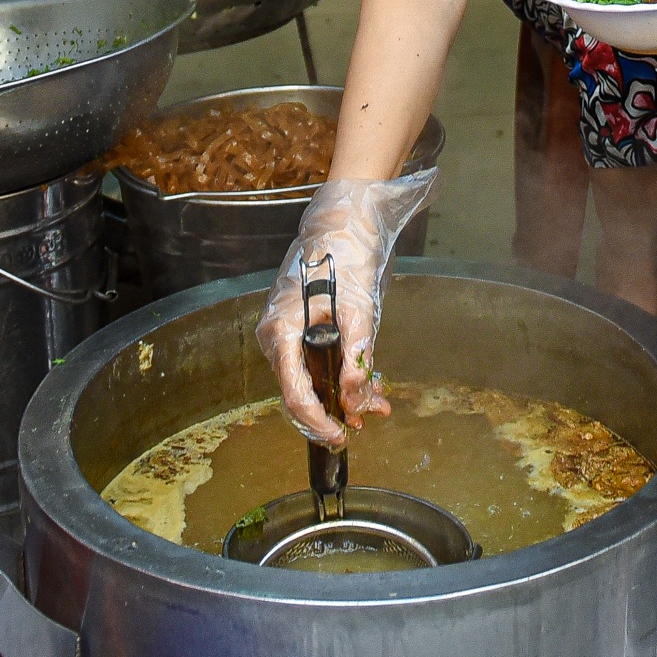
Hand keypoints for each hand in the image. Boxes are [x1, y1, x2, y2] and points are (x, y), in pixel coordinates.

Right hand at [256, 173, 439, 445]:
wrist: (343, 219)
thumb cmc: (346, 255)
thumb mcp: (358, 308)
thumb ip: (356, 356)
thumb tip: (356, 398)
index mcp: (282, 332)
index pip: (294, 393)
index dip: (317, 420)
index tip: (340, 436)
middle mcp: (278, 336)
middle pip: (302, 390)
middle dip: (335, 409)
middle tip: (367, 420)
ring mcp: (288, 331)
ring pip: (312, 378)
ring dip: (344, 393)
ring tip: (377, 402)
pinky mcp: (302, 326)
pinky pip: (318, 360)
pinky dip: (342, 372)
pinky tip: (369, 381)